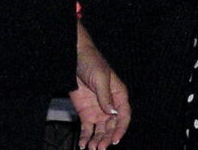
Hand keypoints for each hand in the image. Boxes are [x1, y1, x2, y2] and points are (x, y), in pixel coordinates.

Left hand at [72, 30, 130, 148]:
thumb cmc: (91, 62)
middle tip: (100, 148)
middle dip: (107, 138)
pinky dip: (86, 138)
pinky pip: (88, 129)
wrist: (73, 58)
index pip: (124, 116)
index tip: (115, 140)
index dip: (121, 129)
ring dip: (98, 140)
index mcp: (119, 95)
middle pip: (112, 126)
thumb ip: (106, 96)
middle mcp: (110, 105)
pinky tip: (83, 145)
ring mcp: (98, 110)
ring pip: (101, 130)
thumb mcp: (100, 78)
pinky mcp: (86, 113)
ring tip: (92, 149)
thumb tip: (112, 114)